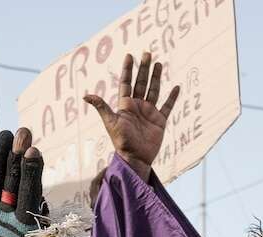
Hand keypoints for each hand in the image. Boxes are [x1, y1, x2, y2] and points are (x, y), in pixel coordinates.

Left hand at [84, 53, 181, 181]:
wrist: (135, 158)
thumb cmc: (121, 141)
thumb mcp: (111, 122)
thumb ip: (101, 107)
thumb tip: (86, 96)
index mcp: (125, 105)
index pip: (126, 82)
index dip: (128, 69)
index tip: (130, 55)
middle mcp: (137, 106)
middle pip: (141, 83)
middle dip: (144, 68)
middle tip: (147, 53)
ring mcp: (149, 113)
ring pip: (154, 90)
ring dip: (156, 77)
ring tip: (158, 64)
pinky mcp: (159, 121)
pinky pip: (167, 107)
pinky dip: (172, 97)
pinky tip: (176, 87)